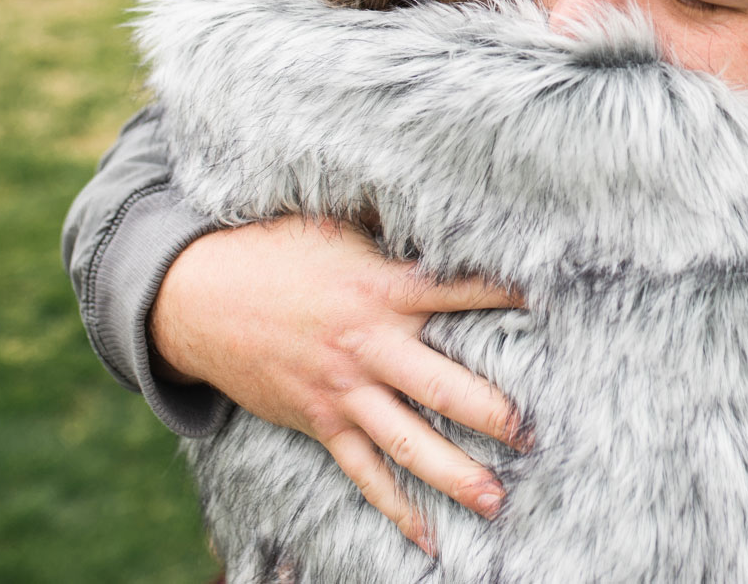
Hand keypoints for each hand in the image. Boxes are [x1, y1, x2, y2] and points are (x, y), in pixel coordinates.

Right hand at [151, 216, 526, 552]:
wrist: (198, 295)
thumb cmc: (275, 249)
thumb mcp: (339, 228)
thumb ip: (393, 235)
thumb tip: (444, 210)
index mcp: (381, 289)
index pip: (458, 293)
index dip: (505, 296)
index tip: (549, 306)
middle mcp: (368, 346)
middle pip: (442, 384)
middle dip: (492, 410)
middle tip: (534, 433)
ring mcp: (343, 391)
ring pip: (408, 442)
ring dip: (455, 474)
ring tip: (497, 498)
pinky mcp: (320, 421)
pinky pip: (364, 472)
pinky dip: (396, 508)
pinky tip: (429, 538)